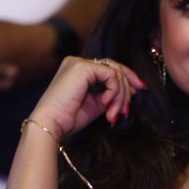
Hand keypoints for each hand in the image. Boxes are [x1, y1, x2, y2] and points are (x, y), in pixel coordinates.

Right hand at [28, 54, 146, 140]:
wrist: (51, 125)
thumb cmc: (68, 119)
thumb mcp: (94, 106)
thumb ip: (109, 96)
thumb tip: (130, 92)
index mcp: (78, 70)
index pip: (108, 68)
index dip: (125, 79)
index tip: (137, 92)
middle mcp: (77, 62)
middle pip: (114, 66)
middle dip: (128, 83)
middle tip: (131, 103)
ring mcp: (79, 63)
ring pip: (114, 72)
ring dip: (120, 95)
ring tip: (113, 113)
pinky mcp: (82, 68)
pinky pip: (111, 75)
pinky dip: (115, 91)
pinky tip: (106, 105)